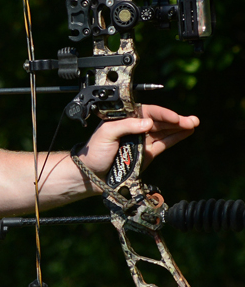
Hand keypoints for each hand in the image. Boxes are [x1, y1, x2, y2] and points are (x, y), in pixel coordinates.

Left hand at [77, 104, 199, 181]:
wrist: (92, 174)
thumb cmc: (94, 152)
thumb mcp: (106, 134)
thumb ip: (125, 126)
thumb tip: (148, 122)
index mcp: (125, 119)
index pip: (147, 112)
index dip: (163, 114)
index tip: (175, 118)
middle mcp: (135, 127)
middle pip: (159, 121)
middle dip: (176, 120)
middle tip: (192, 120)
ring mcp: (142, 140)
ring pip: (164, 131)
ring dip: (179, 127)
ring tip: (194, 123)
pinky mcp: (147, 153)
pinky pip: (164, 142)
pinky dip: (176, 137)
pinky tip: (187, 132)